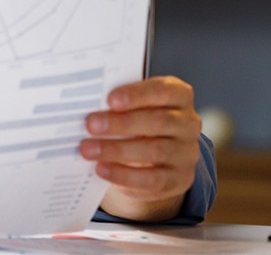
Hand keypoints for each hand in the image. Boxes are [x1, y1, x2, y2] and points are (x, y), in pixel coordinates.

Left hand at [80, 76, 202, 221]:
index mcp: (178, 97)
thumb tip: (82, 101)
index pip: (164, 91)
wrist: (155, 158)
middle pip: (159, 121)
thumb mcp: (131, 108)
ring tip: (88, 150)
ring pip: (155, 151)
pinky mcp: (178, 179)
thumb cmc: (136, 121)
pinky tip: (102, 170)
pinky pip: (153, 180)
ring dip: (117, 151)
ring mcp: (186, 153)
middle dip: (121, 123)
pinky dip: (124, 175)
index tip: (110, 100)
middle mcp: (187, 124)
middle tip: (90, 125)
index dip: (137, 94)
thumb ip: (116, 104)